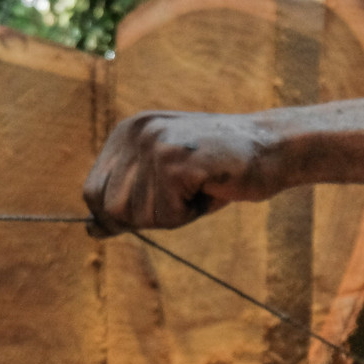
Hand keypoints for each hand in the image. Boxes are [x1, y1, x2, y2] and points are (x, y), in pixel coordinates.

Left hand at [82, 111, 277, 234]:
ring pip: (140, 216)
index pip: (92, 193)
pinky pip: (168, 215)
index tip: (157, 205)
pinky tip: (209, 187)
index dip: (118, 215)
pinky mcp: (175, 160)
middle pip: (111, 209)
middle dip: (148, 216)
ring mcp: (153, 144)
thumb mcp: (163, 184)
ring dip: (173, 215)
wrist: (272, 148)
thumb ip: (127, 201)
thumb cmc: (218, 171)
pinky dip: (190, 213)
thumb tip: (91, 231)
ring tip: (199, 186)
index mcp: (125, 132)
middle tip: (183, 193)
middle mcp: (134, 133)